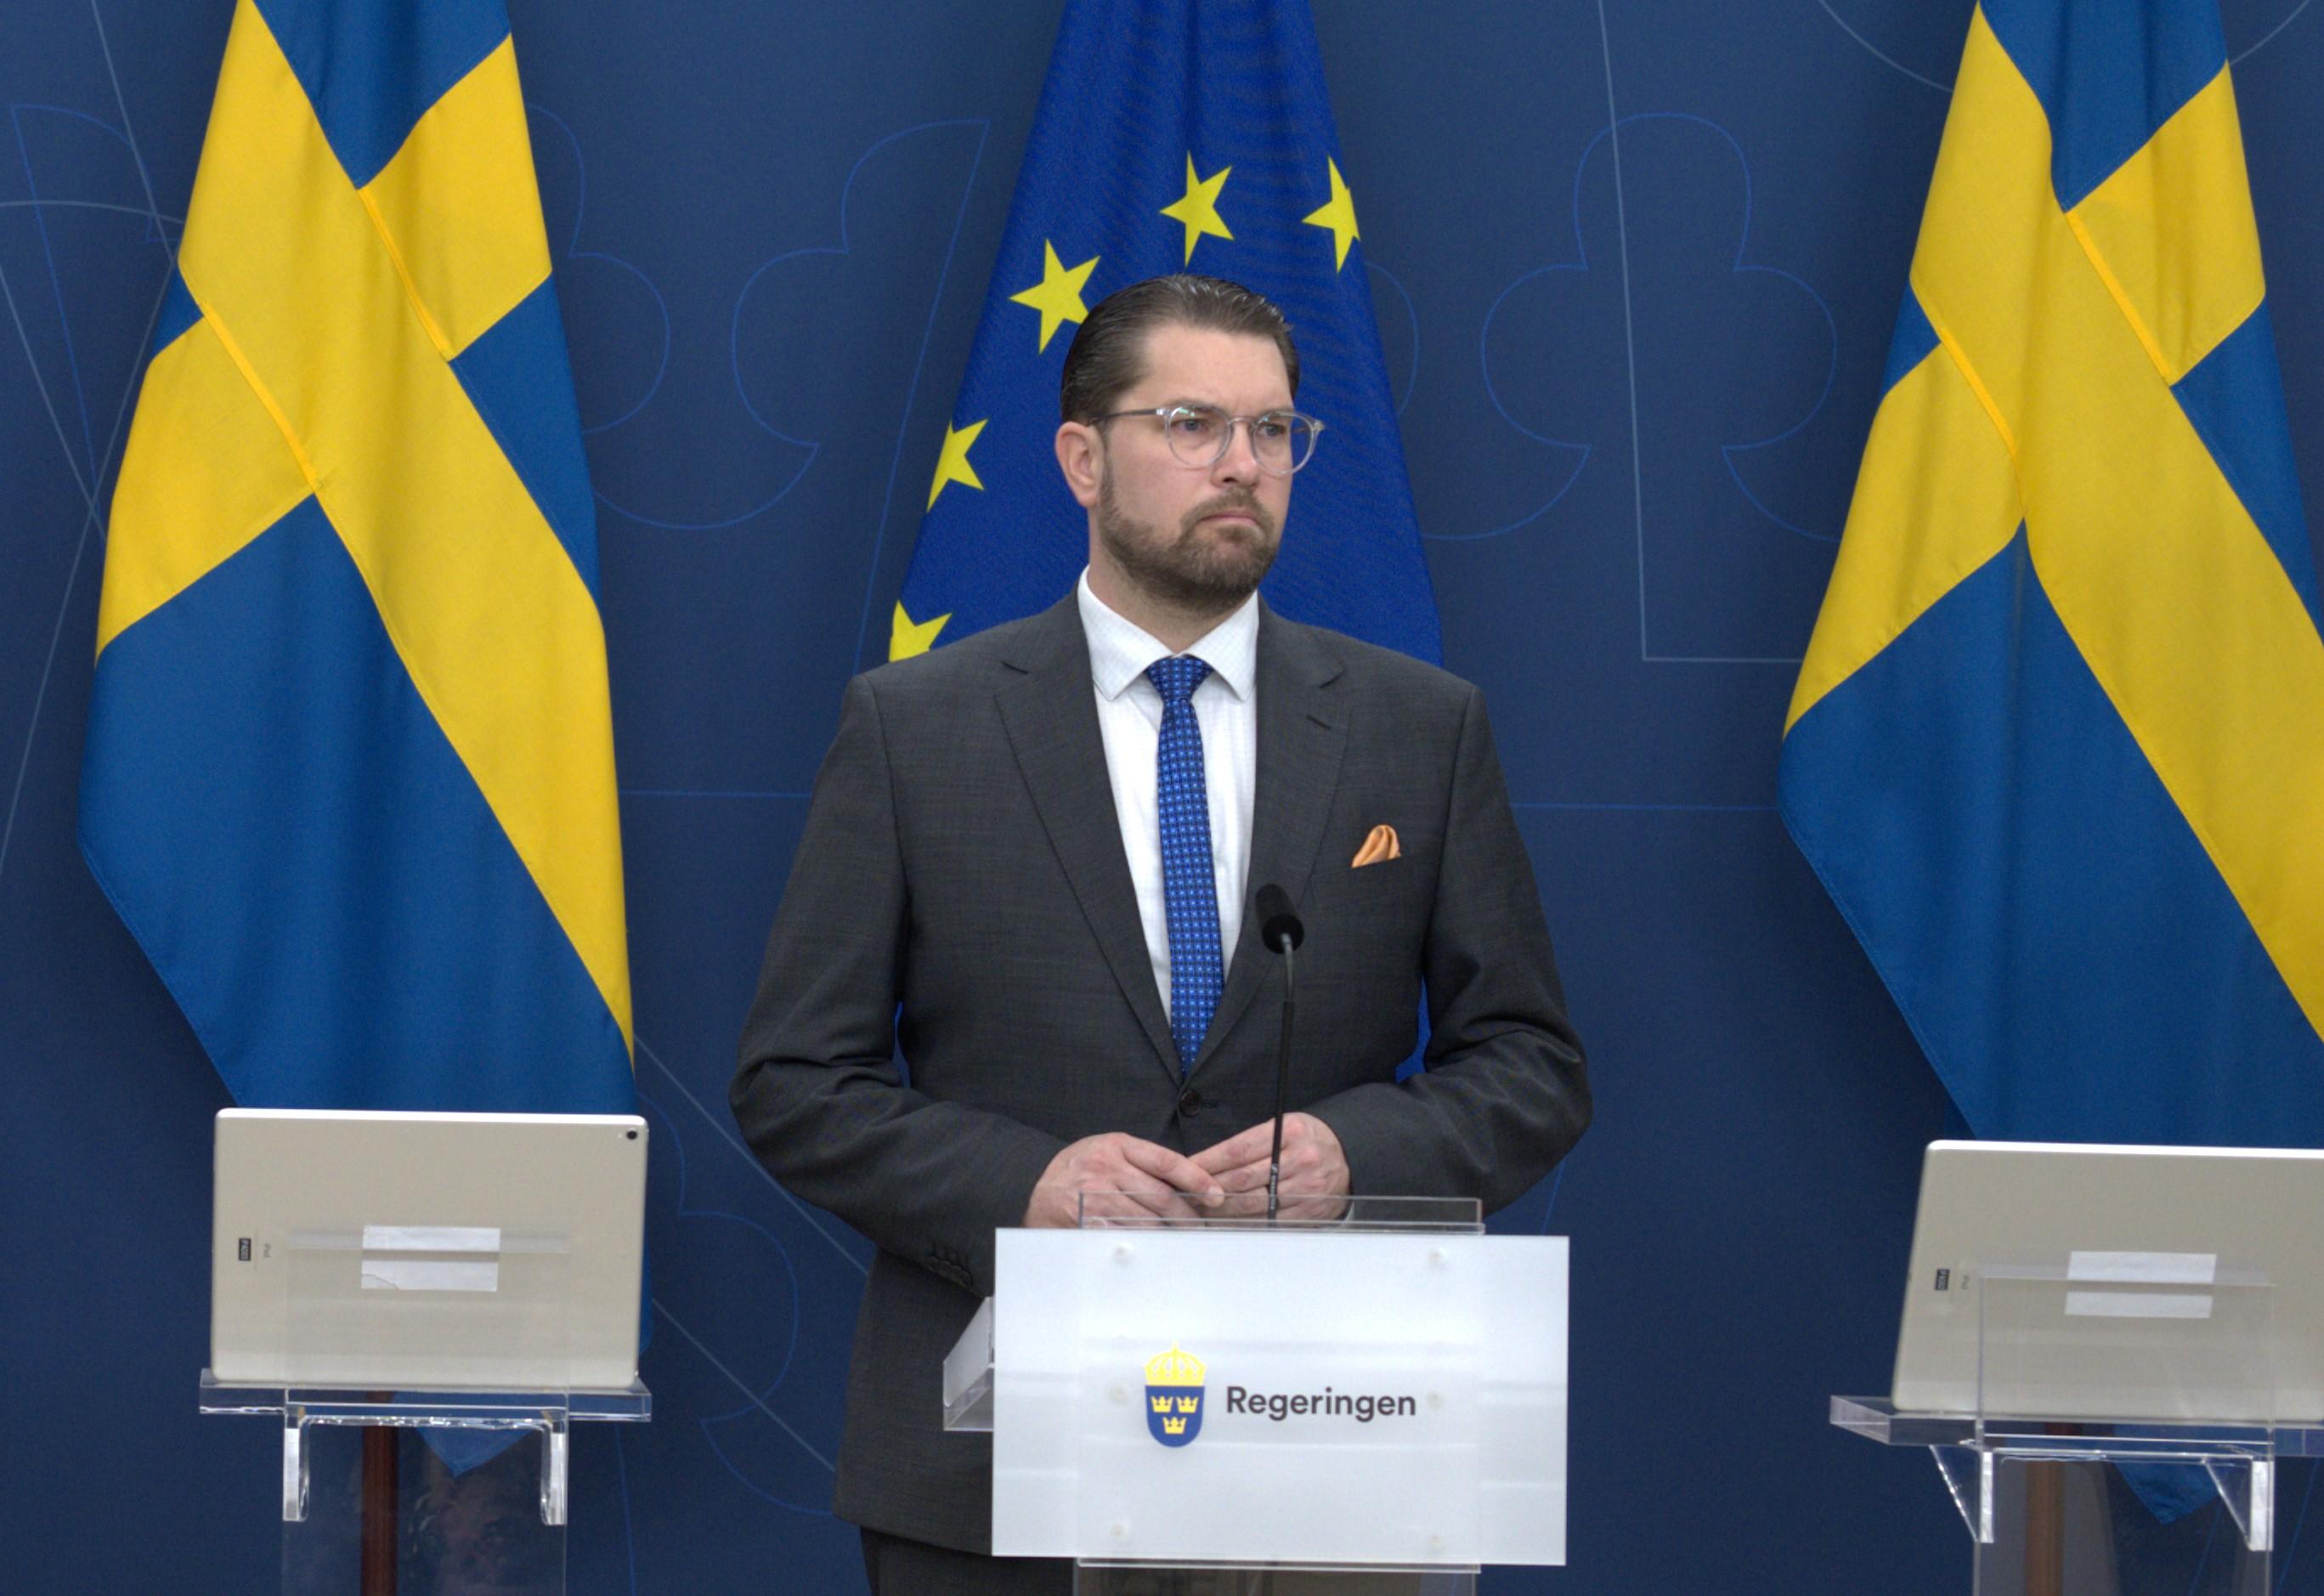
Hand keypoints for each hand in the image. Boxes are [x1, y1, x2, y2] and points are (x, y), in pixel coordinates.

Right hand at [1023, 1133, 1225, 1227]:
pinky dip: (1147, 1242)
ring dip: (1171, 1232)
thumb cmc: (1078, 1169)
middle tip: (1201, 1225)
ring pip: (1149, 1220)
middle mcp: (1107, 1169)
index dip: (1197, 1179)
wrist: (1034, 1190)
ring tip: (1184, 1237)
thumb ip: (1141, 1161)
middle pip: (1163, 1196)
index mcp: (1116, 1145)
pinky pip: (1128, 1235)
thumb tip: (1186, 1182)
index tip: (1216, 1195)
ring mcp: (1097, 1197)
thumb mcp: (1107, 1150)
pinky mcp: (1090, 1222)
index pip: (1167, 1162)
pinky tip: (1157, 1245)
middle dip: (1188, 1215)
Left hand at [1191, 1113, 1349, 1220]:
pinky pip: (1271, 1222)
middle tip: (1187, 1194)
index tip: (1187, 1169)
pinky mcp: (1310, 1211)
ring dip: (1223, 1209)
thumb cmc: (1307, 1140)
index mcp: (1289, 1132)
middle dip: (1210, 1189)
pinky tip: (1228, 1223)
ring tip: (1201, 1210)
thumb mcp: (1284, 1126)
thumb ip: (1251, 1143)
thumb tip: (1208, 1163)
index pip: (1238, 1150)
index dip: (1208, 1162)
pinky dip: (1246, 1224)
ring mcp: (1307, 1188)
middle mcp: (1300, 1159)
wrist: (1350, 1155)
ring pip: (1254, 1204)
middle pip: (1243, 1179)